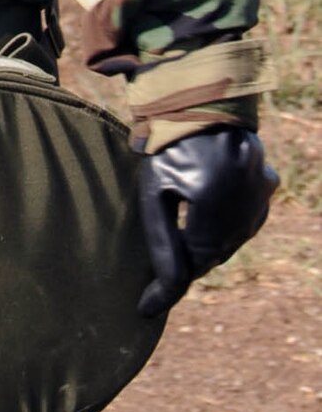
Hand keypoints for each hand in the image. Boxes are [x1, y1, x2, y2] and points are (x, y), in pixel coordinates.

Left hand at [137, 125, 276, 317]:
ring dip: (204, 249)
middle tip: (155, 284)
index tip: (144, 310)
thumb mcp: (153, 191)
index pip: (192, 262)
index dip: (168, 288)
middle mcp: (245, 203)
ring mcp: (261, 195)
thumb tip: (164, 292)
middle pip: (212, 254)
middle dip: (184, 266)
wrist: (199, 102)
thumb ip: (161, 241)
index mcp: (214, 203)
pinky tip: (203, 225)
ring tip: (176, 250)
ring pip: (230, 241)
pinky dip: (223, 230)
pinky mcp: (267, 186)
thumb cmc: (165, 145)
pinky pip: (244, 222)